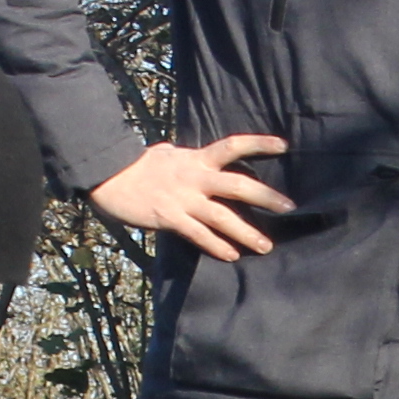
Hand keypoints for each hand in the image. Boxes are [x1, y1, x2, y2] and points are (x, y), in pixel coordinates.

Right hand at [89, 133, 293, 260]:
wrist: (110, 176)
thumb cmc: (137, 164)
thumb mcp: (166, 153)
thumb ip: (184, 156)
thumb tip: (189, 153)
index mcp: (197, 158)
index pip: (233, 146)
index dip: (259, 143)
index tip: (283, 145)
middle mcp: (196, 178)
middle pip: (239, 186)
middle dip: (266, 197)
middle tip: (289, 207)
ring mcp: (184, 199)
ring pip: (223, 217)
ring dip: (247, 232)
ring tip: (266, 246)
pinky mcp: (170, 218)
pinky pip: (199, 235)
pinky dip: (216, 246)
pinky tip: (231, 255)